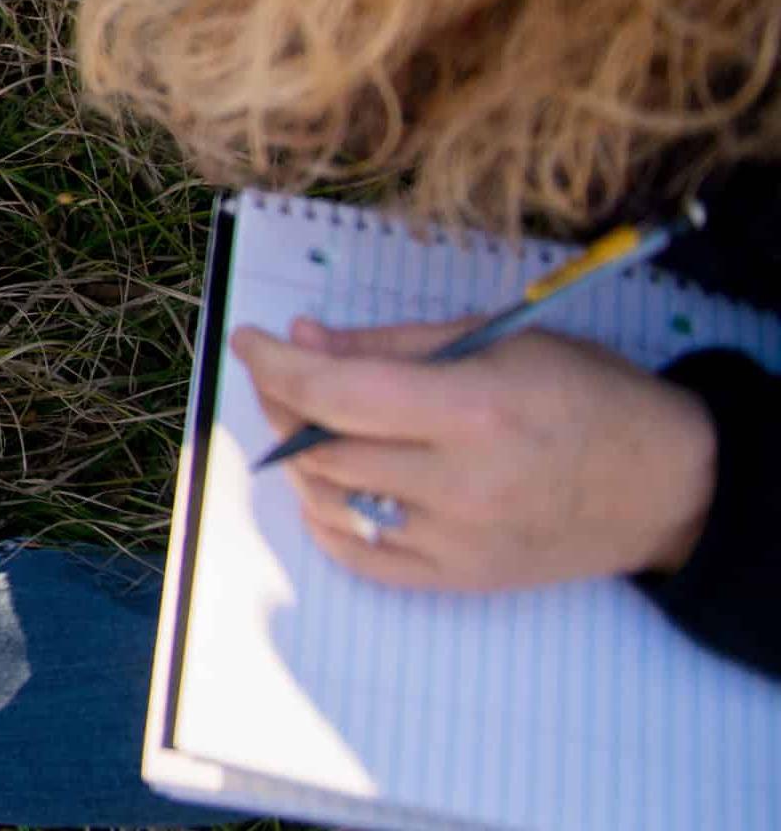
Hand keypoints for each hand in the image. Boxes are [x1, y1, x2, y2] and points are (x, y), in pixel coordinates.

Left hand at [236, 318, 719, 590]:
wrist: (668, 485)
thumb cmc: (589, 397)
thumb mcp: (500, 341)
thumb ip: (392, 345)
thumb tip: (305, 341)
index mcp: (473, 411)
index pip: (335, 393)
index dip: (277, 366)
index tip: (251, 342)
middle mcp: (460, 482)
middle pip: (321, 450)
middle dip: (285, 406)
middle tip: (286, 378)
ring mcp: (457, 540)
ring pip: (329, 502)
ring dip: (304, 461)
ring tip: (319, 428)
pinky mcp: (459, 578)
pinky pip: (358, 556)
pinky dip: (329, 519)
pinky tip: (337, 486)